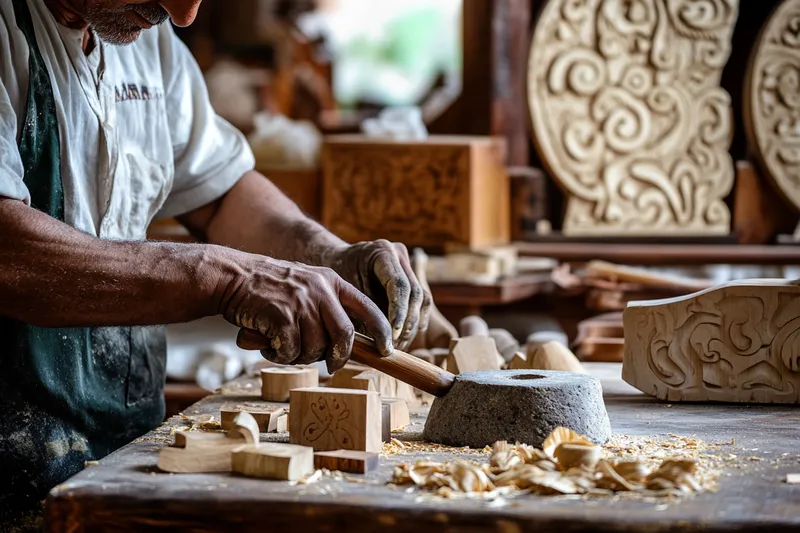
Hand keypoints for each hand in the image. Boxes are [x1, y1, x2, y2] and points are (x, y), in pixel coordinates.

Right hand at [214, 253, 393, 371]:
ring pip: (316, 347)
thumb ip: (326, 309)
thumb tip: (348, 348)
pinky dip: (280, 356)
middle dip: (340, 356)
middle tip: (332, 366)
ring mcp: (301, 301)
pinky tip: (269, 345)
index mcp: (331, 281)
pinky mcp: (281, 315)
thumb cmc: (269, 289)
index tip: (387, 349)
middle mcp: (320, 289)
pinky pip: (291, 351)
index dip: (381, 330)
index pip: (367, 306)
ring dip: (301, 357)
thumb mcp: (306, 286)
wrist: (231, 276)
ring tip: (284, 347)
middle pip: (345, 334)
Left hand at [323, 240, 431, 349]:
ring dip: (412, 326)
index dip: (399, 312)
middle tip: (394, 346)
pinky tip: (403, 339)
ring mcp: (407, 265)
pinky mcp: (411, 278)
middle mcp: (399, 255)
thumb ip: (363, 311)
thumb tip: (379, 340)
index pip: (399, 285)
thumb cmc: (335, 277)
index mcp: (382, 252)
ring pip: (422, 300)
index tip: (392, 334)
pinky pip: (421, 303)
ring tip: (398, 346)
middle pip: (414, 293)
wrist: (336, 261)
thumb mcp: (344, 291)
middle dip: (406, 323)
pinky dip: (414, 322)